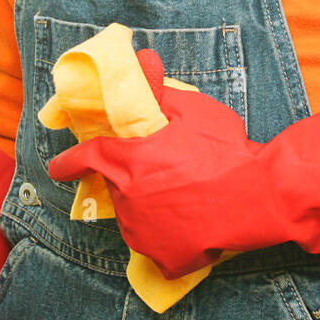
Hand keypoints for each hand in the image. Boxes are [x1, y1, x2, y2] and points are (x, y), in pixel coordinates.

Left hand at [47, 49, 281, 277]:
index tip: (59, 168)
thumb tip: (143, 60)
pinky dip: (171, 242)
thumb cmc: (225, 150)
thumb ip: (159, 93)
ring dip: (151, 211)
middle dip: (134, 181)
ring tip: (189, 200)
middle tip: (170, 176)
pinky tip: (195, 228)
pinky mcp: (162, 258)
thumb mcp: (192, 111)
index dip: (69, 162)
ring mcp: (142, 232)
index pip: (86, 158)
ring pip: (136, 219)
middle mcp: (127, 198)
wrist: (259, 196)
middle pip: (118, 188)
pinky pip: (158, 249)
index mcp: (128, 161)